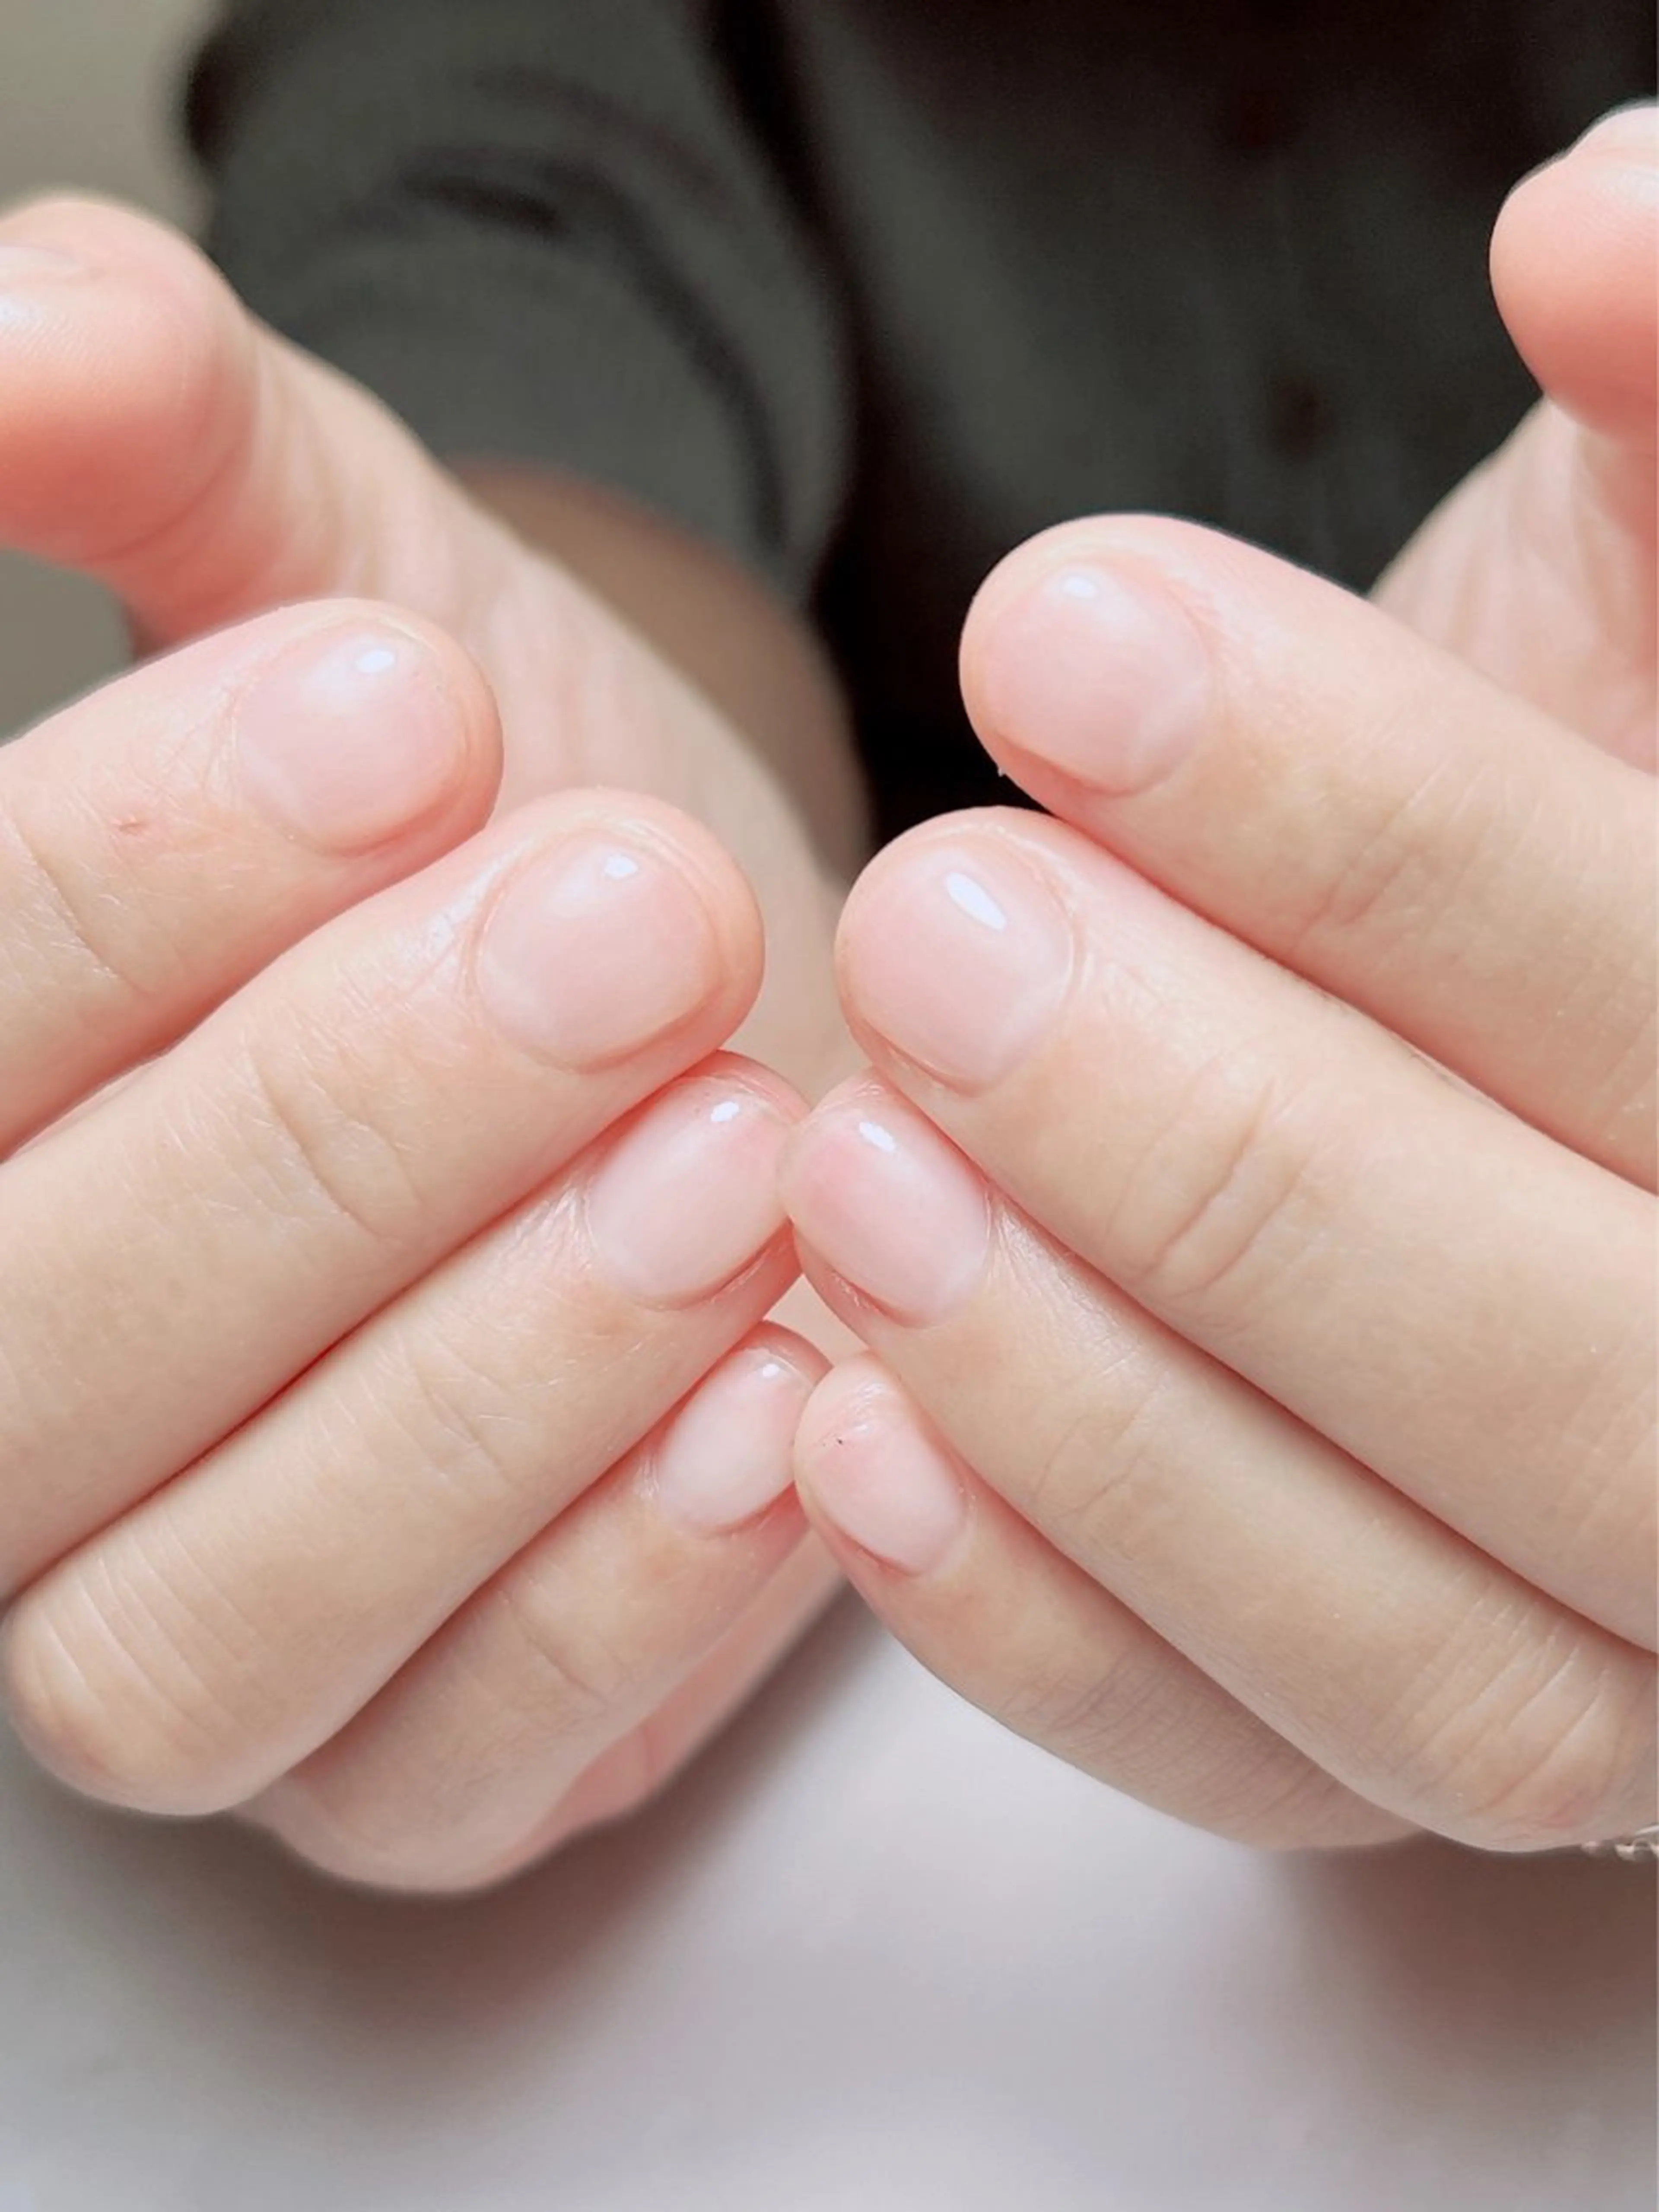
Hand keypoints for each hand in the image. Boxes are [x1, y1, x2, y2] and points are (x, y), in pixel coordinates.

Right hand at [0, 197, 860, 1878]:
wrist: (705, 1005)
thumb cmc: (509, 819)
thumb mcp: (356, 587)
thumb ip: (181, 465)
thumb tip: (18, 313)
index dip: (115, 884)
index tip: (401, 709)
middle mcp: (2, 1422)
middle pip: (28, 1366)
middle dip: (332, 1137)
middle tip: (630, 926)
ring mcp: (180, 1634)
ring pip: (202, 1628)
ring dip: (480, 1389)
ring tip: (736, 1154)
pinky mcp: (404, 1766)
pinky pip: (441, 1775)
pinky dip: (614, 1610)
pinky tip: (791, 1414)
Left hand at [774, 111, 1656, 1852]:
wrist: (1535, 1036)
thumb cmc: (1595, 807)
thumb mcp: (1649, 622)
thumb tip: (1607, 213)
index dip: (1382, 830)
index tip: (1054, 631)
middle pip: (1583, 1371)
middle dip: (1233, 1159)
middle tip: (927, 927)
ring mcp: (1631, 1653)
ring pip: (1423, 1640)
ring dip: (1108, 1412)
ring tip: (846, 1169)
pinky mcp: (1439, 1743)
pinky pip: (1261, 1765)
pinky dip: (1050, 1630)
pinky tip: (843, 1439)